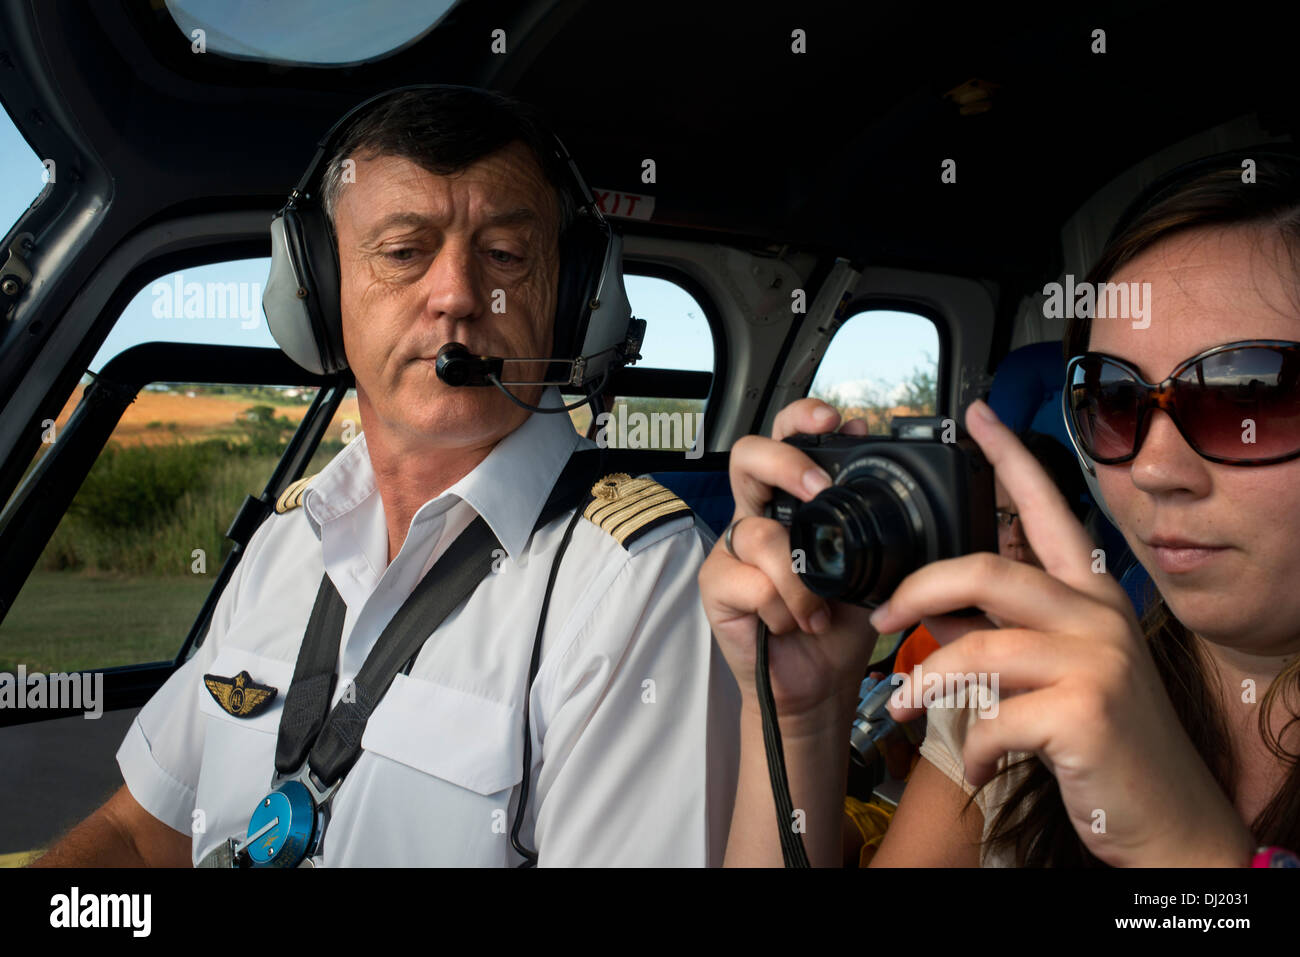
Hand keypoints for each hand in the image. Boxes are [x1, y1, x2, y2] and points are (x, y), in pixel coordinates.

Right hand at [698, 398, 877, 726]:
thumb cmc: (839, 622)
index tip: (834, 419)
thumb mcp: (871, 567)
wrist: (818, 683)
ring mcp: (733, 550)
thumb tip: (884, 475)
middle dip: (786, 463)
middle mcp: (758, 514)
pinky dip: (782, 608)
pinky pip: (750, 582)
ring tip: (817, 612)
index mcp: (793, 501)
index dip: (802, 418)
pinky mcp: (717, 586)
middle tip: (819, 491)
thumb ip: (872, 519)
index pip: (785, 438)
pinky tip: (794, 624)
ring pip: (759, 533)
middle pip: (747, 456)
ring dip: (799, 580)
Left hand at [875, 398, 1254, 866]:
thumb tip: (935, 607)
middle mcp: (1098, 616)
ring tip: (906, 709)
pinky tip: (980, 768)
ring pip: (976, 649)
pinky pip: (992, 720)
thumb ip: (1001, 629)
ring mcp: (1096, 661)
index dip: (1011, 458)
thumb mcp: (1059, 670)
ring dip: (926, 684)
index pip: (1045, 510)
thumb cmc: (1106, 741)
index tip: (977, 417)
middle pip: (986, 571)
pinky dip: (972, 750)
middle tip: (884, 619)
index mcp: (1089, 596)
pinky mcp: (1085, 713)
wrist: (1170, 818)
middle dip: (919, 591)